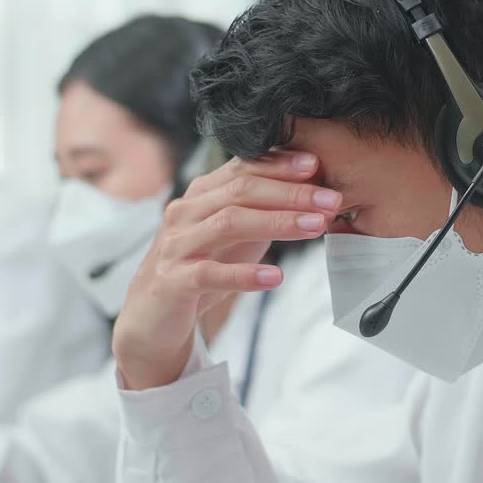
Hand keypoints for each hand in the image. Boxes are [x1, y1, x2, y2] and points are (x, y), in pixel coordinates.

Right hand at [113, 151, 340, 389]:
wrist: (151, 317)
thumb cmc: (200, 267)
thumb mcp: (234, 234)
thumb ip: (264, 212)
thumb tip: (315, 196)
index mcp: (201, 195)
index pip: (243, 169)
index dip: (280, 165)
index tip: (317, 165)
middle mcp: (186, 213)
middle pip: (241, 191)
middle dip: (290, 193)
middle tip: (330, 200)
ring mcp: (176, 246)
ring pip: (229, 224)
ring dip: (277, 222)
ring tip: (314, 227)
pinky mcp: (172, 282)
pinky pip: (210, 274)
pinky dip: (244, 274)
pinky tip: (274, 276)